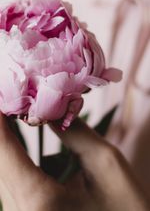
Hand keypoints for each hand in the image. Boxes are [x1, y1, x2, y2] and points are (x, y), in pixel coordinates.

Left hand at [0, 113, 148, 210]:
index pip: (3, 151)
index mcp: (38, 201)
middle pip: (0, 163)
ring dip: (5, 143)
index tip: (2, 94)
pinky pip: (12, 185)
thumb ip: (74, 131)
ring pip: (3, 174)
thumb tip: (52, 108)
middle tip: (11, 100)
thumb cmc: (126, 210)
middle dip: (2, 129)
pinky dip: (12, 159)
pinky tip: (16, 143)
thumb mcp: (105, 163)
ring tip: (13, 114)